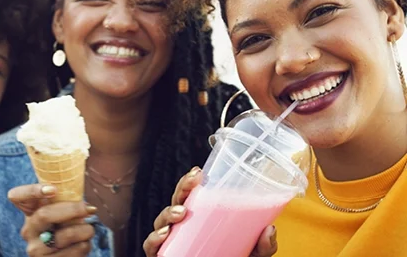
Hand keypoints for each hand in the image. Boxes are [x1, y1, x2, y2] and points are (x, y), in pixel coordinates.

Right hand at [8, 184, 96, 255]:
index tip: (53, 189)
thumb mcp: (60, 212)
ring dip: (85, 230)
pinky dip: (85, 245)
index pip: (17, 196)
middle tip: (90, 208)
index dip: (32, 191)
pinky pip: (74, 251)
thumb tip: (88, 207)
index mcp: (30, 212)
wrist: (61, 254)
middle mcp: (28, 231)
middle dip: (72, 209)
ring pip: (64, 236)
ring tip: (89, 230)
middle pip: (44, 214)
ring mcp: (36, 249)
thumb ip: (64, 202)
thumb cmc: (65, 226)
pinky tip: (84, 243)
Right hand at [143, 167, 277, 256]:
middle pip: (175, 201)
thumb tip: (269, 229)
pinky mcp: (164, 256)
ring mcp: (172, 240)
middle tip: (192, 185)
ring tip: (180, 213)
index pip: (191, 194)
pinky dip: (152, 239)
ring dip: (168, 212)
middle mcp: (182, 226)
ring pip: (161, 220)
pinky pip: (151, 246)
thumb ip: (262, 247)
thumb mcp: (251, 254)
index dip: (190, 181)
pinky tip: (163, 234)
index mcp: (199, 217)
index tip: (199, 172)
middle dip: (181, 189)